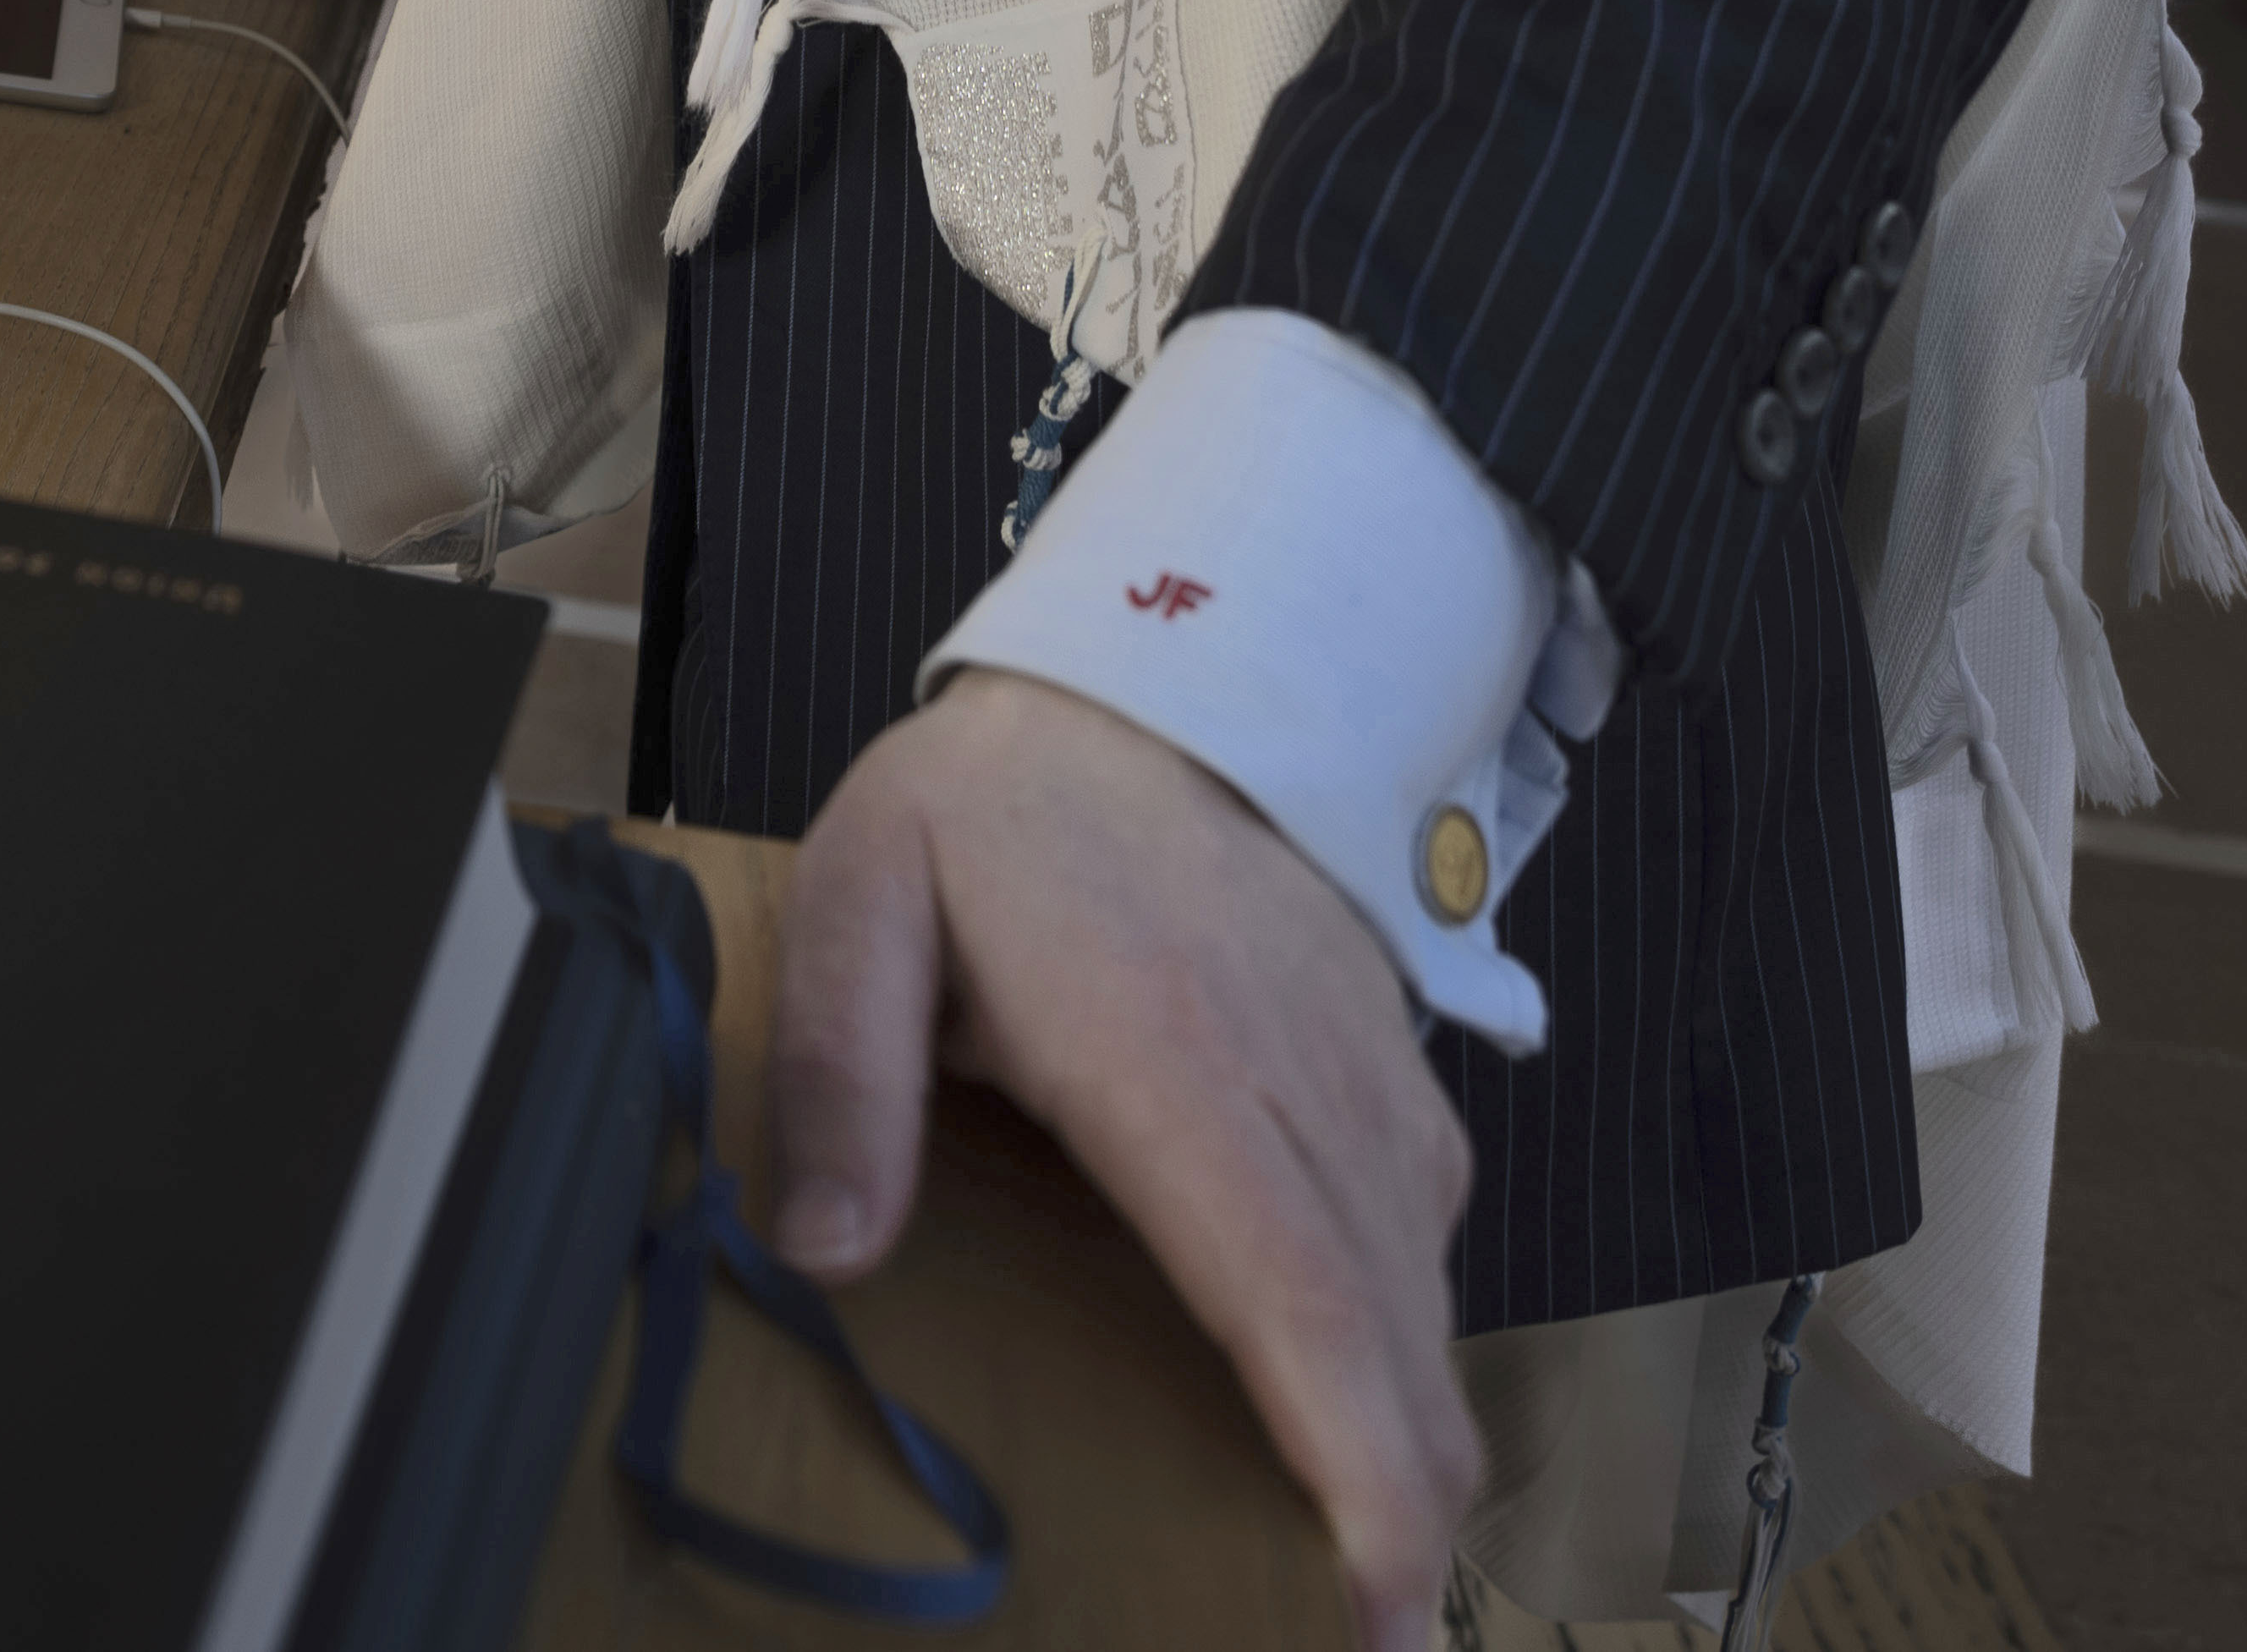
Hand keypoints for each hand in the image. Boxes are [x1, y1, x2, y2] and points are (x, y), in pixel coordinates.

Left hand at [767, 669, 1476, 1648]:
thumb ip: (839, 1071)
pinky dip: (1405, 1367)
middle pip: (1392, 1342)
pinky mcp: (1393, 1093)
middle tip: (1359, 1644)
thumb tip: (821, 1245)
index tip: (1377, 1595)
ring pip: (1425, 1314)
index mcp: (1169, 1053)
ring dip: (1408, 1455)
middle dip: (1401, 1519)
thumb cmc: (1000, 810)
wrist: (1156, 690)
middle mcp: (1302, 1084)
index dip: (1355, 1462)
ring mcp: (1369, 1088)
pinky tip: (1357, 1440)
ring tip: (1355, 1585)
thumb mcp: (862, 895)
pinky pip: (1420, 1261)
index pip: (1296, 1290)